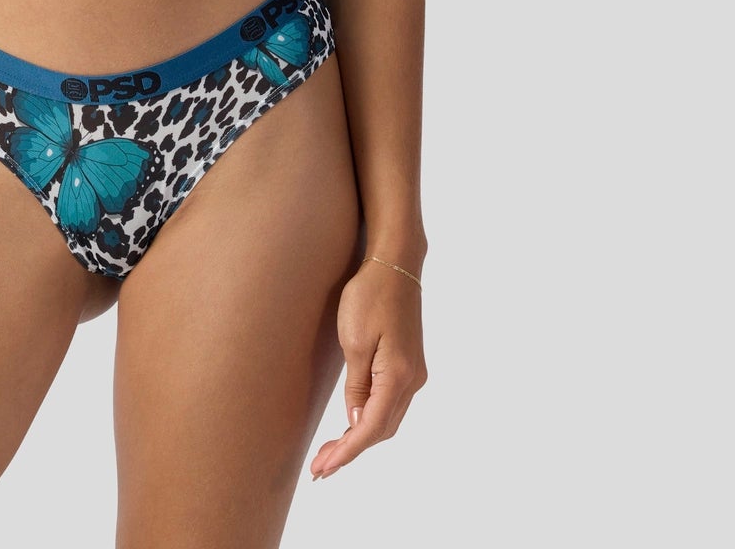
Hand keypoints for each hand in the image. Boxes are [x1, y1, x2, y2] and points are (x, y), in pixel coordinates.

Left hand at [309, 256, 426, 479]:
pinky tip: (352, 424)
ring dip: (361, 437)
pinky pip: (390, 403)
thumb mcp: (354, 340)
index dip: (347, 452)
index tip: (323, 469)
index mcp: (399, 377)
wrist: (395, 264)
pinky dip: (371, 419)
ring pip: (388, 419)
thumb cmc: (370, 296)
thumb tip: (357, 421)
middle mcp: (413, 381)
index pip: (371, 428)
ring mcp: (414, 373)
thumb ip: (357, 385)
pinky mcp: (409, 365)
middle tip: (320, 466)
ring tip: (330, 452)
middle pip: (382, 430)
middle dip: (351, 451)